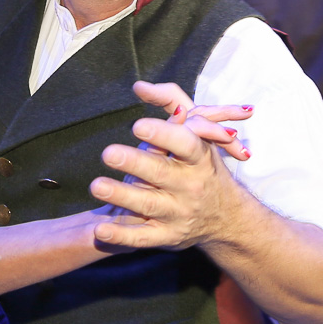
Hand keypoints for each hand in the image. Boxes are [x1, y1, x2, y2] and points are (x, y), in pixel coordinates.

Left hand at [88, 81, 253, 250]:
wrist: (226, 217)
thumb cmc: (201, 165)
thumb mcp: (198, 131)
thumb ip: (171, 102)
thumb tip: (139, 86)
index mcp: (199, 157)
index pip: (185, 144)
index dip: (163, 135)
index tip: (138, 126)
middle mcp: (190, 186)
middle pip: (161, 173)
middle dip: (135, 163)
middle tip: (109, 153)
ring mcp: (178, 213)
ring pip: (148, 204)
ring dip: (121, 196)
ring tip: (97, 186)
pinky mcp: (167, 236)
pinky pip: (142, 237)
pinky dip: (121, 235)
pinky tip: (100, 230)